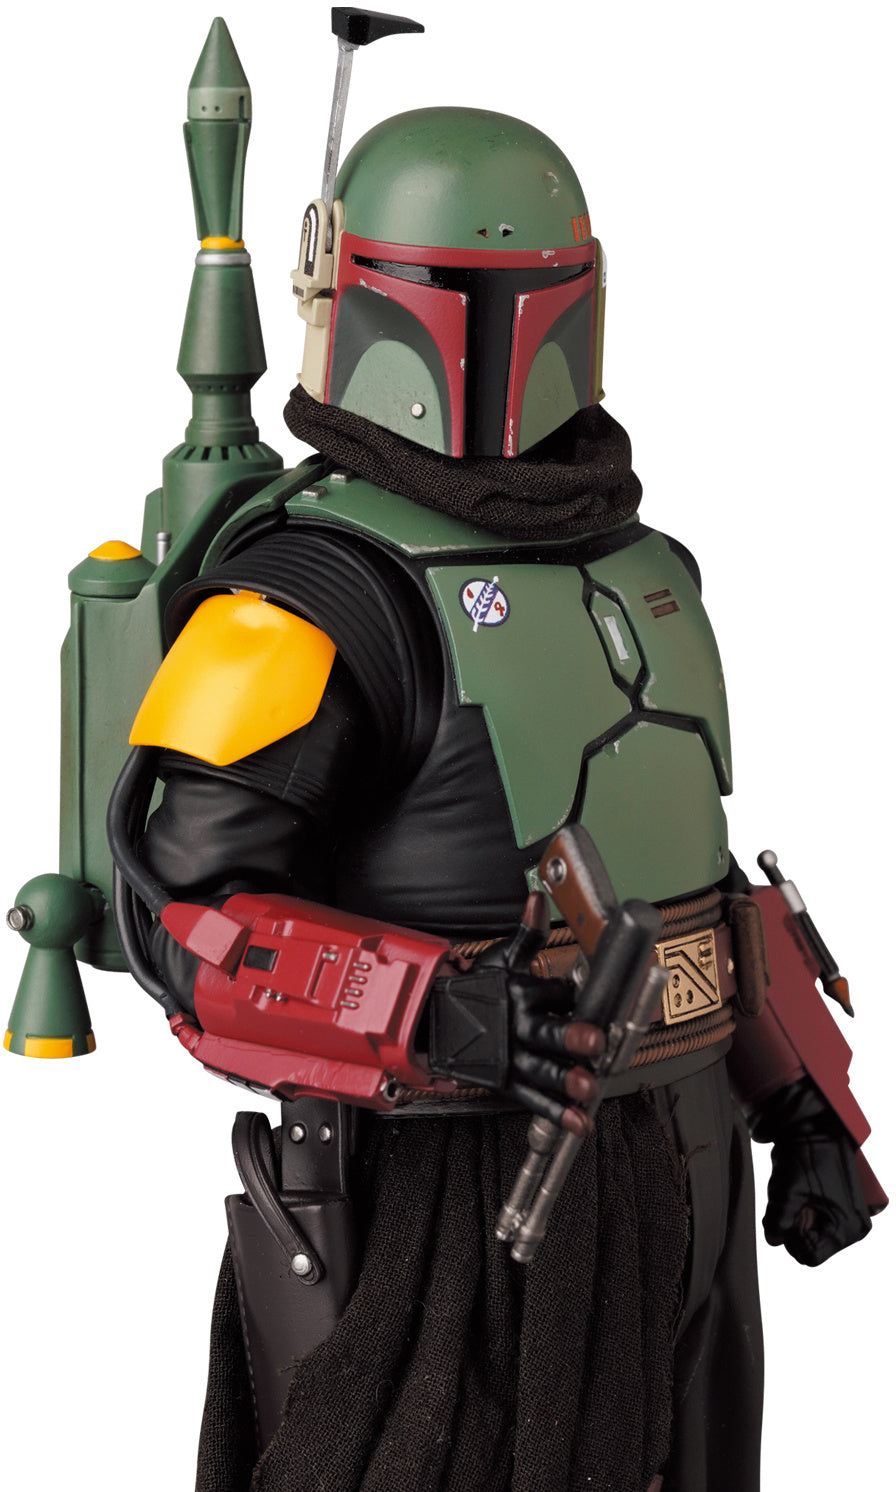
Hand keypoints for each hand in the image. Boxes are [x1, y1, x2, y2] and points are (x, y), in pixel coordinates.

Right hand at [427, 894, 604, 1133]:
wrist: (434, 1021)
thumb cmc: (476, 989)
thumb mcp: (502, 959)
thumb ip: (528, 933)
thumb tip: (538, 899)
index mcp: (521, 993)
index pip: (559, 993)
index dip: (579, 999)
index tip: (605, 1001)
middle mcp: (518, 1026)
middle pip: (548, 1032)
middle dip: (571, 1038)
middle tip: (592, 1041)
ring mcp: (512, 1057)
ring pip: (543, 1070)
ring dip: (566, 1080)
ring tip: (588, 1088)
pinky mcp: (506, 1081)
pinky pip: (533, 1099)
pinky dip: (556, 1113)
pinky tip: (580, 1121)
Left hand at [752, 1079, 871, 1266]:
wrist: (815, 1126)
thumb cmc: (804, 1156)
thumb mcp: (787, 1189)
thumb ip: (778, 1219)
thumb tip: (774, 1239)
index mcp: (847, 1227)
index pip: (810, 1256)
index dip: (790, 1240)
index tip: (783, 1216)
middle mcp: (854, 1227)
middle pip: (811, 1246)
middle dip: (794, 1228)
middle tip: (790, 1200)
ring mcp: (850, 1217)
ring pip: (811, 1233)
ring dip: (797, 1217)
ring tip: (797, 1192)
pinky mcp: (843, 1207)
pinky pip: (817, 1221)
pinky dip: (804, 1210)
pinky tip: (804, 1191)